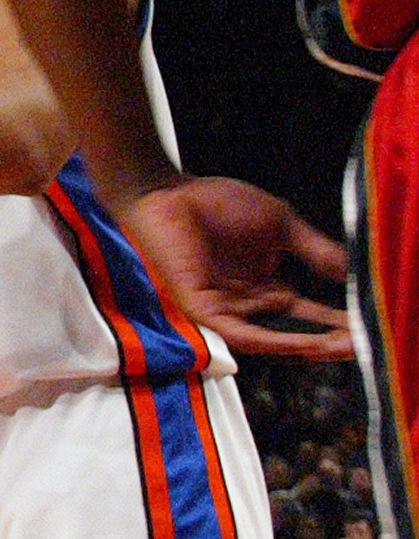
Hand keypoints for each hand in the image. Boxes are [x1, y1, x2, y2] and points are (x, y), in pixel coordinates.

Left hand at [119, 176, 354, 362]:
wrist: (169, 192)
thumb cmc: (217, 203)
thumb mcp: (281, 226)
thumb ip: (315, 251)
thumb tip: (355, 272)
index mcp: (267, 286)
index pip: (308, 313)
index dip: (338, 321)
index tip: (369, 325)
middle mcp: (249, 303)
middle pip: (295, 332)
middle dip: (330, 340)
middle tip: (364, 343)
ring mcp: (227, 308)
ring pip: (274, 339)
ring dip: (310, 345)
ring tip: (344, 346)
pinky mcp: (204, 309)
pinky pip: (243, 334)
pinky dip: (274, 340)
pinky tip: (303, 342)